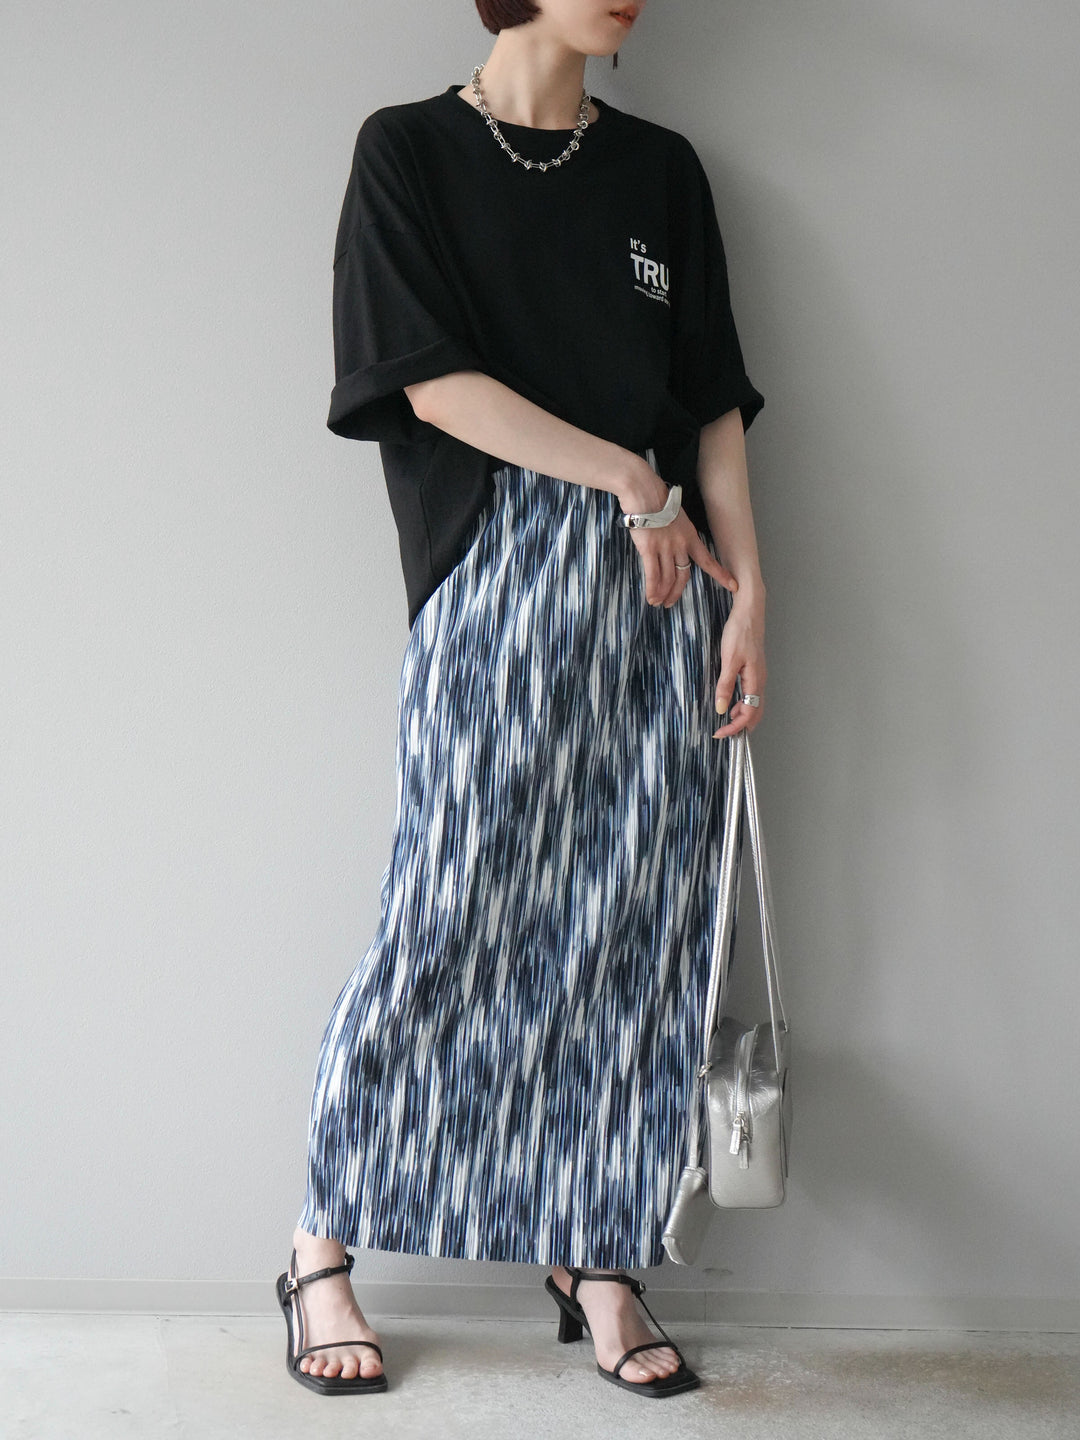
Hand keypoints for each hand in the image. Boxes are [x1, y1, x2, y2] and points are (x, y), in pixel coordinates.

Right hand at [627, 510, 739, 607]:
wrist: (645, 492)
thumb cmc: (657, 500)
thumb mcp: (676, 516)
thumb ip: (677, 533)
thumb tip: (671, 544)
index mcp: (690, 536)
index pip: (708, 560)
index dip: (721, 574)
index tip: (734, 586)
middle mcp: (681, 545)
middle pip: (683, 575)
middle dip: (677, 592)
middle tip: (670, 603)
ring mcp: (666, 547)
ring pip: (668, 578)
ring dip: (663, 593)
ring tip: (658, 602)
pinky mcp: (650, 549)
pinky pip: (653, 575)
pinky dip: (652, 589)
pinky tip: (651, 597)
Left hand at [713, 595, 765, 737]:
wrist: (749, 611)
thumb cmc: (740, 632)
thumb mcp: (728, 659)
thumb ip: (725, 685)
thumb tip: (721, 709)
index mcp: (755, 681)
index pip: (748, 714)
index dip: (734, 727)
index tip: (719, 734)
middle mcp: (760, 681)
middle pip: (756, 713)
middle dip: (741, 727)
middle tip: (724, 734)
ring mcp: (758, 676)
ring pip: (754, 704)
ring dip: (742, 716)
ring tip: (726, 722)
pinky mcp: (754, 670)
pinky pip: (751, 694)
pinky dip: (743, 704)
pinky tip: (731, 703)